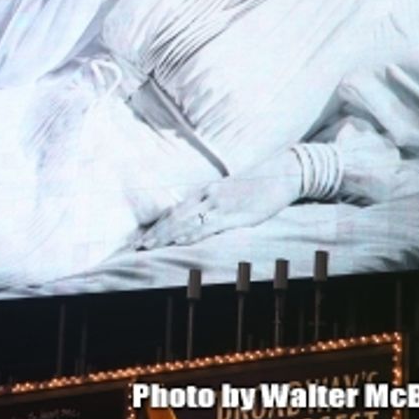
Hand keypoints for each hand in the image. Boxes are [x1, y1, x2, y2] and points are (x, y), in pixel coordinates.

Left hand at [132, 150, 301, 248]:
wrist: (281, 173)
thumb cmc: (257, 185)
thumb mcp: (229, 193)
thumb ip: (213, 204)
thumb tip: (199, 218)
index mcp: (205, 191)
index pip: (175, 210)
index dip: (158, 225)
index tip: (143, 237)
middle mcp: (207, 196)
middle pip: (175, 217)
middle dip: (156, 233)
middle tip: (138, 246)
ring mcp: (220, 205)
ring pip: (186, 222)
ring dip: (166, 236)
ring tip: (149, 246)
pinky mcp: (234, 214)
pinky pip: (208, 226)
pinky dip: (191, 234)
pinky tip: (179, 241)